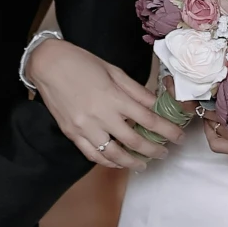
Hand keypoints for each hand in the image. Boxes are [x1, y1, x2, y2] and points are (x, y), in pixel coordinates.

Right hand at [28, 36, 181, 169]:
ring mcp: (85, 128)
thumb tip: (155, 104)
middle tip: (164, 153)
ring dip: (132, 163)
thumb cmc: (82, 62)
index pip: (149, 121)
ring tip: (144, 164)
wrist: (48, 64)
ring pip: (113, 155)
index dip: (168, 131)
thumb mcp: (114, 71)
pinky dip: (108, 162)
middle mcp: (101, 116)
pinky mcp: (72, 134)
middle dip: (154, 150)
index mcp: (114, 97)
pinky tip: (118, 163)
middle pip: (134, 142)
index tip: (179, 137)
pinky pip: (93, 155)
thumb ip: (136, 91)